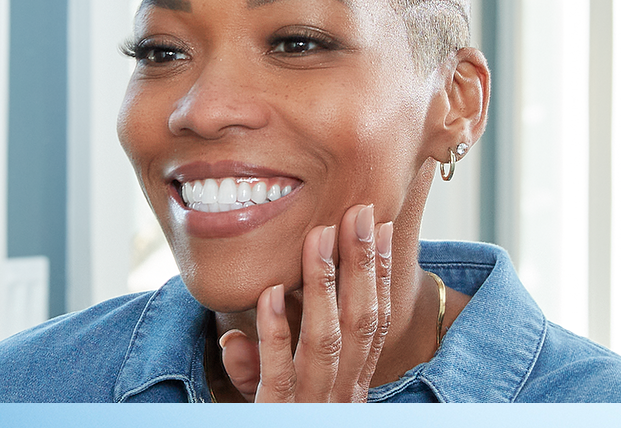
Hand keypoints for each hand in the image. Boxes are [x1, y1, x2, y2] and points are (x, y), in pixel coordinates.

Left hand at [217, 204, 393, 401]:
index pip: (375, 324)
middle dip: (362, 264)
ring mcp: (312, 405)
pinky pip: (278, 373)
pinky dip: (275, 333)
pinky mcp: (278, 415)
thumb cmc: (276, 422)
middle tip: (360, 213)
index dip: (382, 275)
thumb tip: (237, 334)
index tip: (383, 229)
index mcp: (351, 385)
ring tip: (319, 235)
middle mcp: (341, 394)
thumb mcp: (276, 397)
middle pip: (360, 323)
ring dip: (323, 284)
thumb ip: (262, 367)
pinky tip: (270, 295)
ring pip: (325, 340)